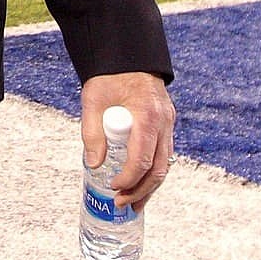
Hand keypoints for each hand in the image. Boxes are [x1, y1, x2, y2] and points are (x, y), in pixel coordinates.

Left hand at [81, 72, 175, 212]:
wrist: (127, 55)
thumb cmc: (109, 75)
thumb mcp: (93, 100)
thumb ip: (92, 133)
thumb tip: (94, 165)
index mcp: (147, 115)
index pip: (142, 159)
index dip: (128, 179)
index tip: (113, 187)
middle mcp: (163, 122)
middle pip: (159, 168)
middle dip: (141, 190)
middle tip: (122, 204)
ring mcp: (168, 123)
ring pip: (165, 164)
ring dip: (150, 187)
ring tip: (133, 204)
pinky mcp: (165, 124)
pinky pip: (163, 154)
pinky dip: (153, 172)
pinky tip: (142, 185)